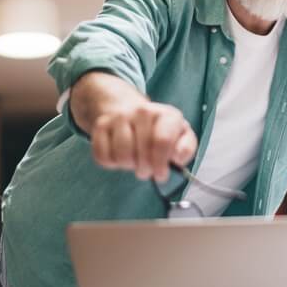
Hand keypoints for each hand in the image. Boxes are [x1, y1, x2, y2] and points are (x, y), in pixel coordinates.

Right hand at [72, 72, 196, 180]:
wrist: (130, 112)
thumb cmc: (159, 130)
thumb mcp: (181, 136)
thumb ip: (186, 148)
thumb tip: (177, 157)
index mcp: (167, 115)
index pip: (161, 142)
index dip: (160, 164)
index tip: (161, 174)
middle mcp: (143, 112)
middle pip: (141, 152)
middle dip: (145, 169)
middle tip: (147, 170)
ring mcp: (120, 117)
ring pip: (122, 155)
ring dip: (129, 165)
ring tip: (135, 162)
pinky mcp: (100, 125)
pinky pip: (103, 155)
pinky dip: (111, 163)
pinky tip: (120, 157)